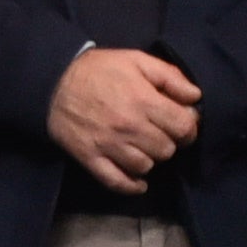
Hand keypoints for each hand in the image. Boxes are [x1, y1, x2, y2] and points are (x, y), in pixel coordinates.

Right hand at [46, 49, 201, 193]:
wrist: (51, 82)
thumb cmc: (99, 69)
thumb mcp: (138, 61)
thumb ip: (170, 77)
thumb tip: (195, 97)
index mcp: (144, 102)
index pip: (184, 127)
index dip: (189, 127)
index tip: (183, 122)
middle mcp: (129, 127)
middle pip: (167, 149)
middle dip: (170, 141)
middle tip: (162, 133)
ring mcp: (108, 145)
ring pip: (145, 166)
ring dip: (151, 159)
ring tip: (146, 147)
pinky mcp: (90, 158)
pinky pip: (116, 182)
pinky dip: (131, 186)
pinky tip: (140, 182)